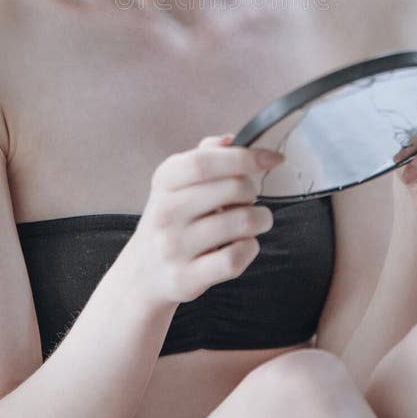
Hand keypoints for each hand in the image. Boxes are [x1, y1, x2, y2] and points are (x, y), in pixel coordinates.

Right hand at [131, 135, 283, 305]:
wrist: (143, 272)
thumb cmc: (173, 218)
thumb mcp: (177, 181)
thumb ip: (205, 155)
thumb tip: (232, 139)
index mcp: (165, 180)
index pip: (205, 161)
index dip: (244, 157)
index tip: (274, 158)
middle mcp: (166, 212)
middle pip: (232, 188)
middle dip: (253, 189)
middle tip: (250, 196)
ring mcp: (174, 247)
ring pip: (241, 223)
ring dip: (259, 219)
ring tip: (252, 219)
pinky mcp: (186, 278)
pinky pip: (235, 259)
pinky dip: (250, 248)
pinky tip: (242, 244)